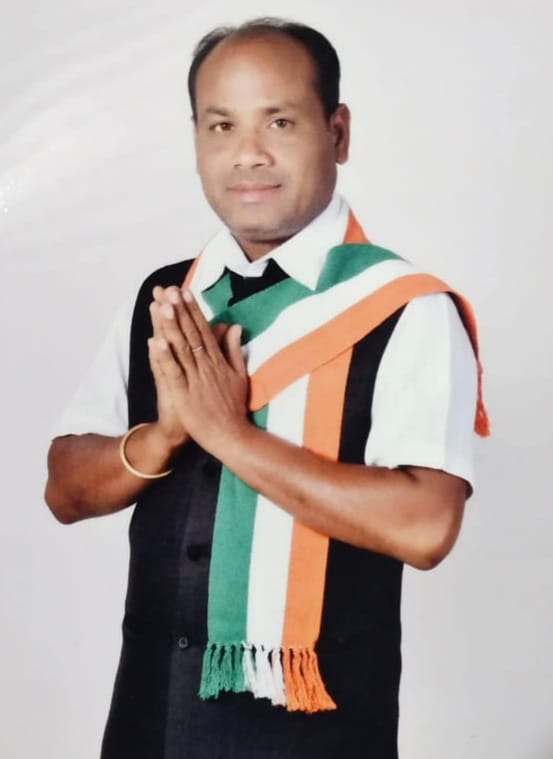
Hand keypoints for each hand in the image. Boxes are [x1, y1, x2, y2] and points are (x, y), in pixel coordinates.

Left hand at [148, 286, 248, 453]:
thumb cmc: (233, 407)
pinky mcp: (183, 394)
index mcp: (217, 361)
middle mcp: (206, 366)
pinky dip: (164, 357)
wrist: (230, 435)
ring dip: (170, 327)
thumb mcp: (239, 375)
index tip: (184, 292)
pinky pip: (172, 372)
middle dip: (180, 311)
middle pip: (190, 334)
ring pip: (180, 349)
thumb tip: (234, 326)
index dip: (193, 310)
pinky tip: (155, 341)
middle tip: (170, 290)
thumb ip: (234, 349)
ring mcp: (194, 380)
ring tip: (162, 306)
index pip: (203, 330)